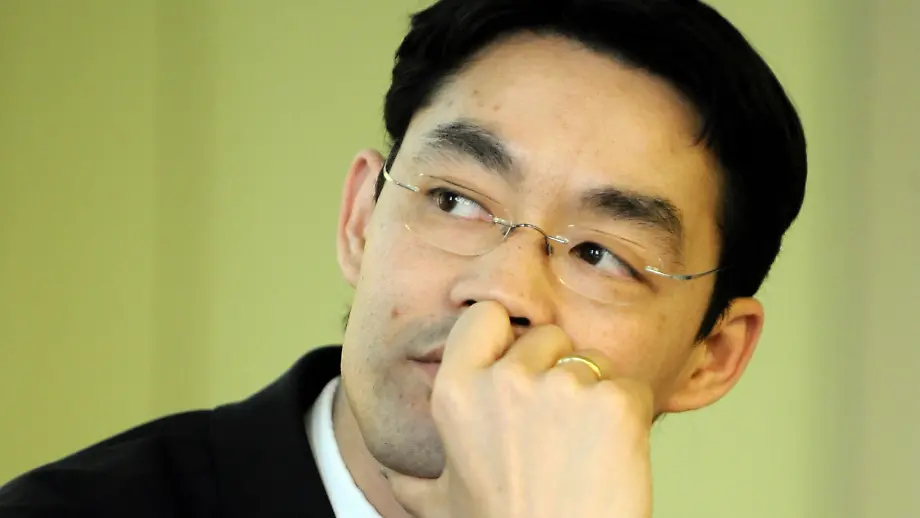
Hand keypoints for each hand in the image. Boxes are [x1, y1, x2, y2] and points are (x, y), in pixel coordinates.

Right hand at [386, 301, 654, 517]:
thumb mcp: (443, 504)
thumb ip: (413, 480)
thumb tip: (391, 477)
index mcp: (456, 392)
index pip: (485, 316)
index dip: (504, 337)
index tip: (515, 368)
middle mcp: (504, 381)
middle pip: (545, 336)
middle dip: (555, 371)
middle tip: (553, 431)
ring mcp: (562, 388)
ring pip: (591, 362)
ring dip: (593, 396)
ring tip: (580, 452)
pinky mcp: (614, 402)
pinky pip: (629, 387)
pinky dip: (628, 417)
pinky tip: (609, 456)